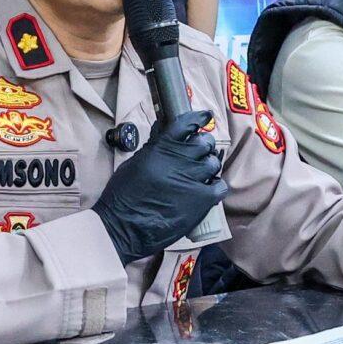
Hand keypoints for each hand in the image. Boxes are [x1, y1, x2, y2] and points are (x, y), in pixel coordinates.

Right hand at [90, 108, 225, 261]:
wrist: (125, 226)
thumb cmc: (122, 197)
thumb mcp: (134, 164)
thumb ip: (153, 147)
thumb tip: (163, 131)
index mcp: (161, 149)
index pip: (186, 124)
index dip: (199, 118)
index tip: (205, 117)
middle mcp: (179, 160)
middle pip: (204, 142)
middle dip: (204, 146)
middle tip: (200, 153)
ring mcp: (192, 180)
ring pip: (213, 163)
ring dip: (209, 166)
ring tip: (201, 174)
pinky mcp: (201, 200)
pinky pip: (220, 186)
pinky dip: (216, 186)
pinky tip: (208, 189)